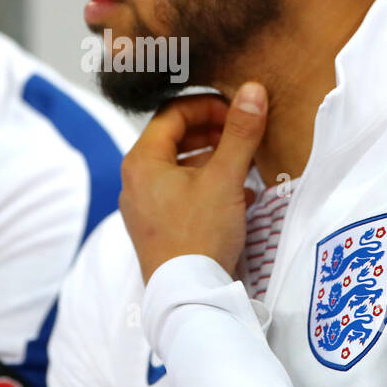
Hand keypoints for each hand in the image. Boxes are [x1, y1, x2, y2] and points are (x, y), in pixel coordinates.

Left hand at [119, 82, 267, 282]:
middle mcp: (134, 180)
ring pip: (179, 167)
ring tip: (244, 162)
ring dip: (212, 159)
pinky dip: (206, 184)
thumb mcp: (225, 178)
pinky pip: (180, 192)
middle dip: (211, 132)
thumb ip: (240, 132)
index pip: (172, 113)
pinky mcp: (155, 227)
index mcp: (141, 160)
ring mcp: (142, 206)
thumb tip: (252, 90)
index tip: (237, 112)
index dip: (208, 106)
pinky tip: (237, 194)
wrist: (188, 296)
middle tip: (242, 134)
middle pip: (174, 138)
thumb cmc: (200, 235)